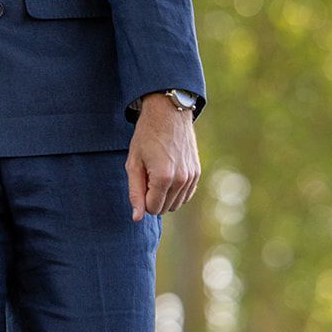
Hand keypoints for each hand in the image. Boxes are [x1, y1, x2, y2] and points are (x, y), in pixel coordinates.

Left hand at [125, 94, 200, 220]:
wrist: (168, 114)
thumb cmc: (146, 136)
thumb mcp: (134, 163)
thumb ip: (135, 192)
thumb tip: (137, 218)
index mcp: (163, 178)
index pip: (152, 208)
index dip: (142, 198)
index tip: (140, 180)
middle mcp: (181, 180)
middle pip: (164, 208)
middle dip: (153, 198)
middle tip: (148, 174)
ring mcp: (192, 177)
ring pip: (176, 204)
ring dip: (165, 195)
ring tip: (158, 172)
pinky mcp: (197, 173)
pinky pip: (186, 195)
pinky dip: (176, 191)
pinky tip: (168, 175)